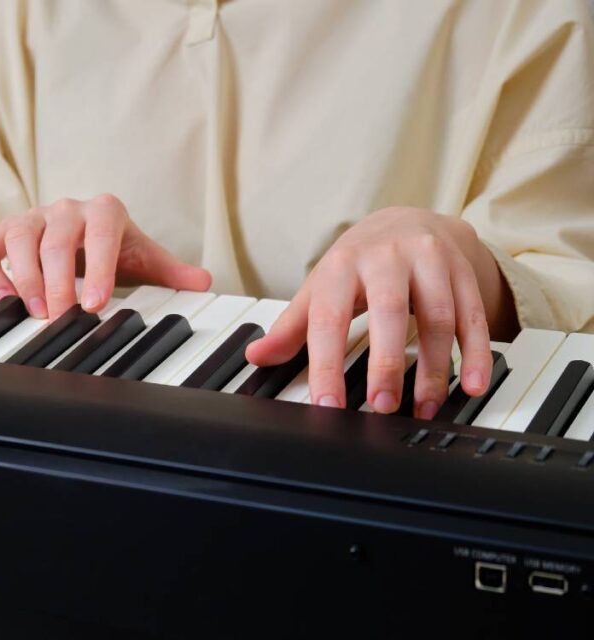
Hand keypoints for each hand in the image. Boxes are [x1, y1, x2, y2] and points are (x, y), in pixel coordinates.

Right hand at [0, 194, 211, 318]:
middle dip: (57, 280)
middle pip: (57, 239)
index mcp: (104, 211)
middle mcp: (66, 209)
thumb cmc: (113, 248)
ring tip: (33, 311)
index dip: (98, 267)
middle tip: (60, 316)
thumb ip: (171, 273)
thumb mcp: (143, 259)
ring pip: (20, 237)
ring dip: (24, 276)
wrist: (82, 231)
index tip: (95, 305)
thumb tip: (204, 282)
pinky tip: (2, 298)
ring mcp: (33, 217)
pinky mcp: (4, 231)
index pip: (102, 233)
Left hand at [245, 207, 517, 418]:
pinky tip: (473, 383)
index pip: (329, 318)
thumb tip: (257, 356)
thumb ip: (292, 326)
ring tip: (423, 407)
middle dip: (386, 363)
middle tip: (382, 406)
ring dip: (433, 368)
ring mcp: (430, 261)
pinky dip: (476, 352)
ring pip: (438, 317)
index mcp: (341, 265)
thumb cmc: (358, 263)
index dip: (327, 363)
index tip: (328, 405)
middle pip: (389, 311)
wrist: (411, 219)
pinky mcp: (463, 272)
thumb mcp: (321, 287)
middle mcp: (386, 257)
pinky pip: (473, 315)